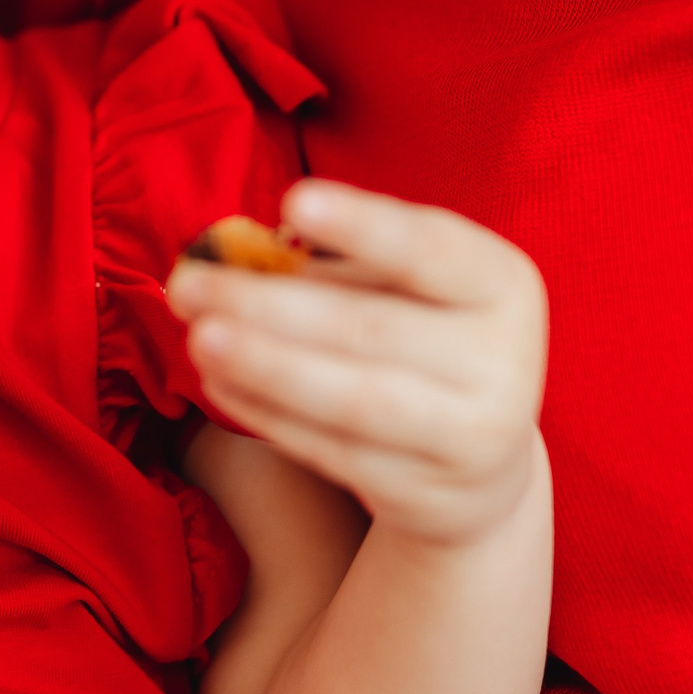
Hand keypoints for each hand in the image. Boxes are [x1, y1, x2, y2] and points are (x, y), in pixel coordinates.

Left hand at [169, 178, 546, 548]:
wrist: (479, 464)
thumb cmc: (418, 342)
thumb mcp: (398, 291)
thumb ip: (326, 267)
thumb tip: (228, 251)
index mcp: (503, 284)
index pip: (430, 249)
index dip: (363, 225)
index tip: (292, 200)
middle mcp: (505, 360)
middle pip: (370, 328)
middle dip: (267, 304)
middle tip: (187, 284)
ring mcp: (474, 436)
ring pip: (352, 399)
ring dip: (263, 365)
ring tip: (197, 338)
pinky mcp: (428, 494)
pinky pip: (333, 451)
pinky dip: (268, 414)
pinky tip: (218, 383)